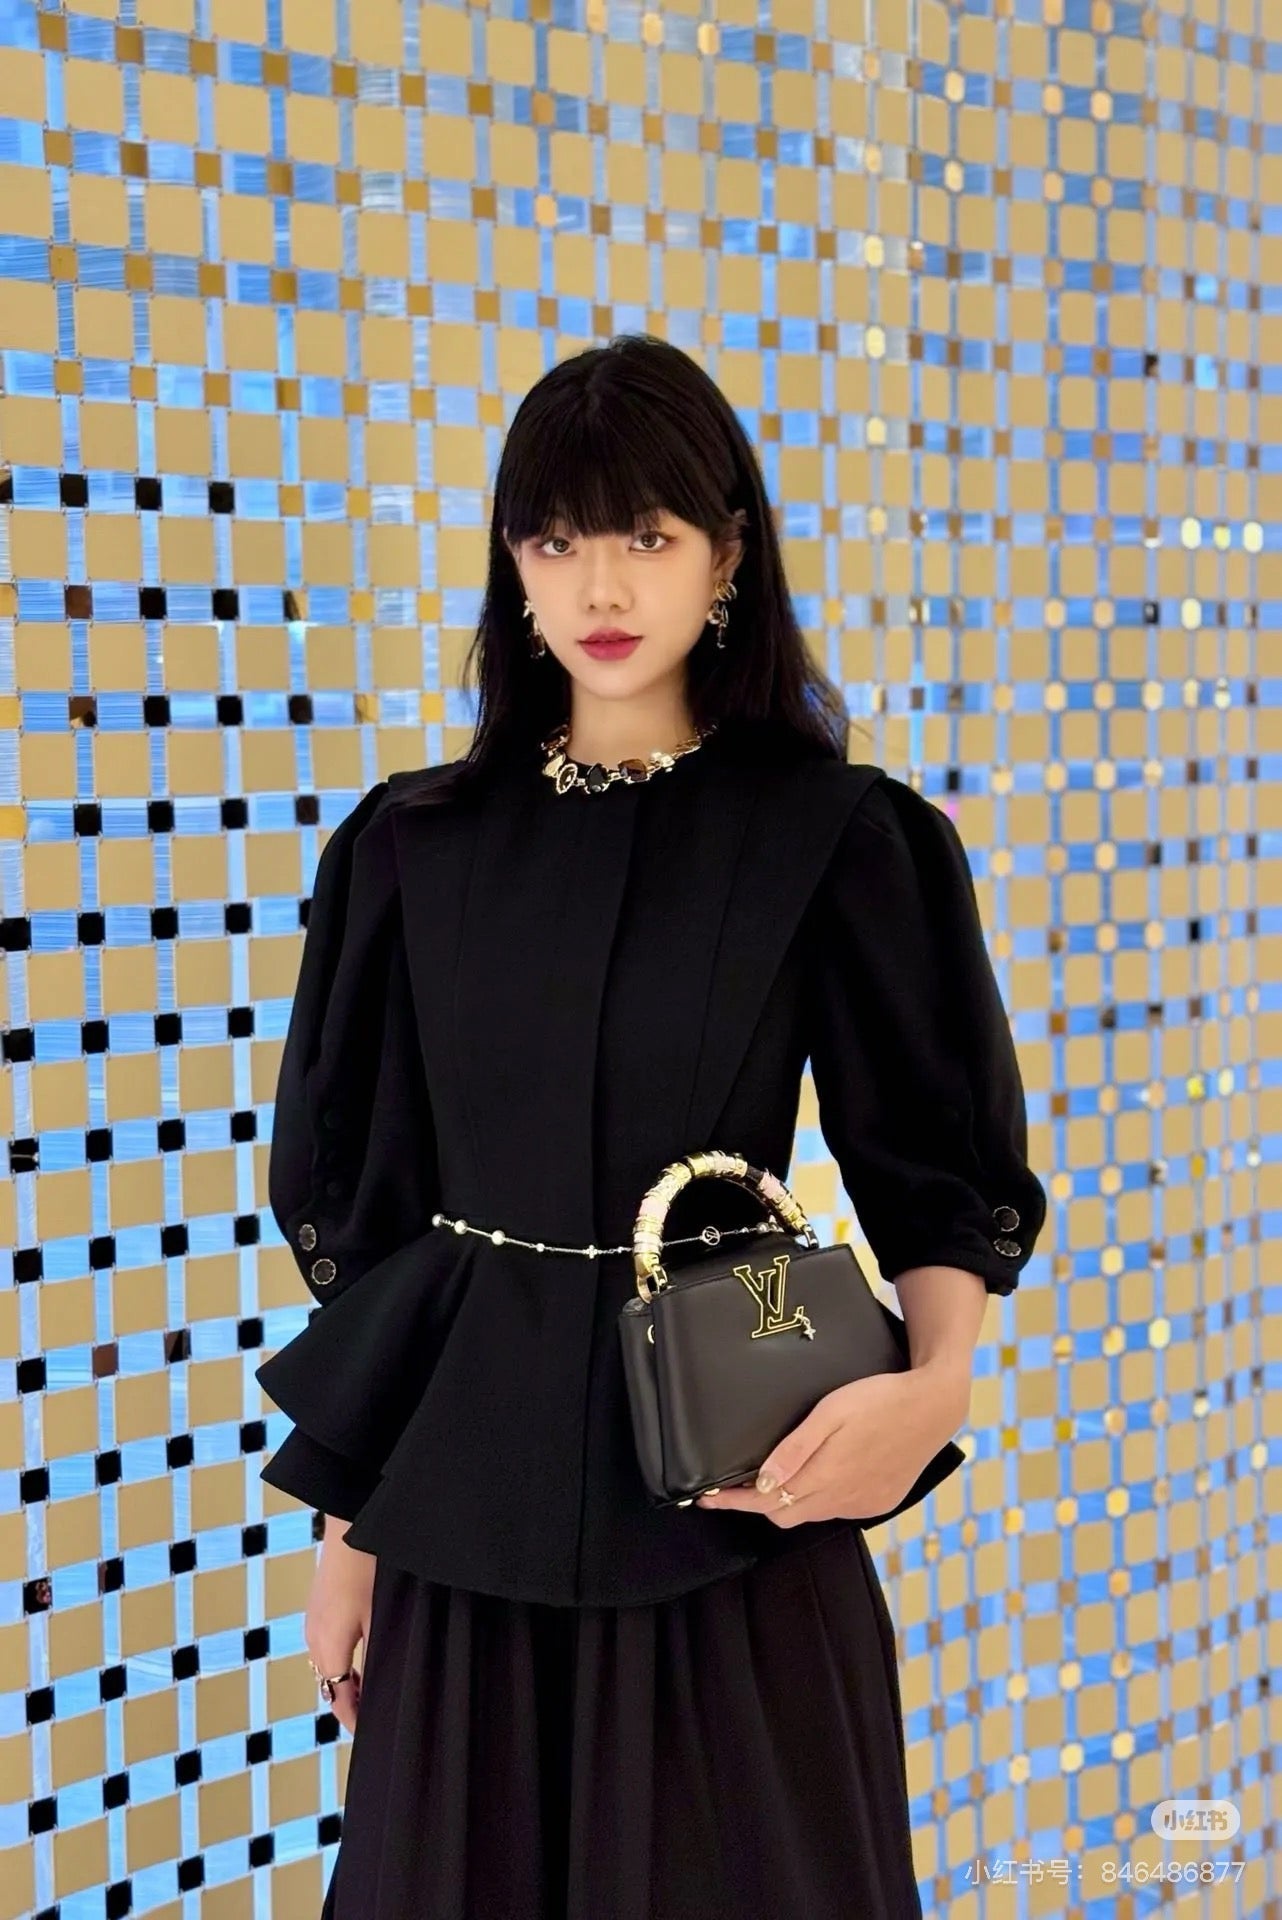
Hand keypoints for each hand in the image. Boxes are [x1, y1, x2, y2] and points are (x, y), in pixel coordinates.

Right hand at [305, 1518, 376, 1733]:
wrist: (352, 1519)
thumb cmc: (372, 1566)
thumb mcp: (382, 1617)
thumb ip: (379, 1656)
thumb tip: (383, 1689)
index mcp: (328, 1646)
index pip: (338, 1700)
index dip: (356, 1721)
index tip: (374, 1738)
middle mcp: (314, 1637)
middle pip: (330, 1685)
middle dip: (352, 1704)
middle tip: (379, 1718)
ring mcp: (314, 1620)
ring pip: (328, 1666)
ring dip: (348, 1681)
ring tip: (375, 1692)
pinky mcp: (319, 1606)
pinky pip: (327, 1646)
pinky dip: (343, 1660)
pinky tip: (366, 1654)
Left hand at [696, 1362, 970, 1526]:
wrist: (934, 1406)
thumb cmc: (880, 1399)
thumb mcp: (831, 1412)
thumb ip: (795, 1449)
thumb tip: (763, 1482)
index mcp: (827, 1476)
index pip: (768, 1503)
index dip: (735, 1502)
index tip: (709, 1498)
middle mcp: (843, 1498)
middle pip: (787, 1515)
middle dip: (758, 1504)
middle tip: (736, 1486)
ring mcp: (863, 1503)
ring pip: (813, 1514)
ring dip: (791, 1502)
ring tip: (777, 1478)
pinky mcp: (881, 1502)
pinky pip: (840, 1509)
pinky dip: (821, 1499)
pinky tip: (822, 1477)